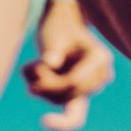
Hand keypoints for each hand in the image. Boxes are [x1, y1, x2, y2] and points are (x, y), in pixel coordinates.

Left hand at [24, 0, 114, 130]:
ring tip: (29, 66)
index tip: (32, 79)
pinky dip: (43, 92)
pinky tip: (31, 73)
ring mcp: (91, 85)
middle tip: (29, 67)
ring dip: (42, 88)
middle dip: (46, 85)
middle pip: (70, 94)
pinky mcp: (80, 93)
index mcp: (100, 58)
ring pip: (63, 101)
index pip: (74, 81)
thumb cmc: (58, 27)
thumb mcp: (53, 36)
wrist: (62, 25)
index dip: (51, 83)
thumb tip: (51, 63)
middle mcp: (101, 75)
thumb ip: (52, 50)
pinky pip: (63, 105)